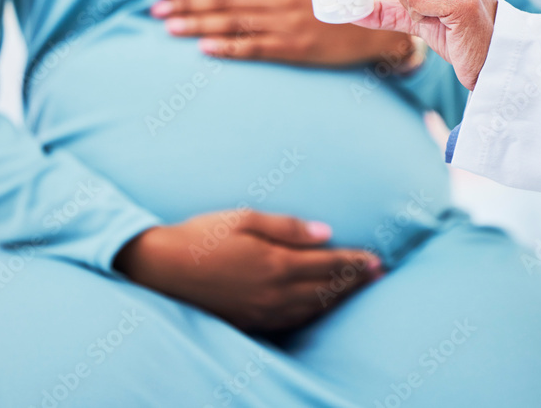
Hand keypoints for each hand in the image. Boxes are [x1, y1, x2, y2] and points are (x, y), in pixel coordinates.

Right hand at [115, 210, 382, 332]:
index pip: (328, 265)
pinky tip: (319, 306)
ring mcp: (262, 311)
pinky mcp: (250, 322)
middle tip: (379, 275)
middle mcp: (273, 292)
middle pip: (326, 290)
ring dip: (338, 299)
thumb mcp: (244, 219)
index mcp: (275, 263)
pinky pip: (292, 321)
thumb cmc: (201, 236)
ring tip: (357, 290)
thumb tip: (326, 233)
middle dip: (355, 282)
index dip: (355, 263)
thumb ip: (288, 227)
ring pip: (312, 309)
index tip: (377, 259)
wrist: (161, 268)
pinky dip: (313, 313)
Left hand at [150, 0, 413, 67]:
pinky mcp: (295, 46)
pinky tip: (205, 49)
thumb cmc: (334, 0)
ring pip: (233, 21)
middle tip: (157, 11)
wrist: (375, 25)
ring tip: (170, 28)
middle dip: (187, 4)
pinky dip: (228, 47)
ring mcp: (287, 21)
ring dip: (198, 23)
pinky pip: (255, 46)